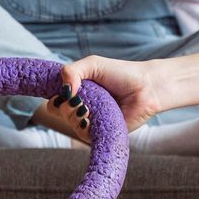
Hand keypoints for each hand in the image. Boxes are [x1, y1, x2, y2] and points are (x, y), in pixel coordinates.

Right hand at [49, 53, 167, 133]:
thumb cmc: (122, 74)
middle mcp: (81, 105)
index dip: (53, 95)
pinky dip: (86, 124)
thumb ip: (71, 71)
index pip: (53, 96)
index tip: (63, 91)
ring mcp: (89, 120)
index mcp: (77, 90)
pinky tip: (94, 117)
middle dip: (64, 104)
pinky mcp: (99, 133)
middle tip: (78, 99)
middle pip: (56, 110)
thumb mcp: (93, 64)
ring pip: (69, 123)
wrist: (146, 88)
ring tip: (90, 107)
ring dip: (76, 113)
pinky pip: (84, 134)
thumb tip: (63, 91)